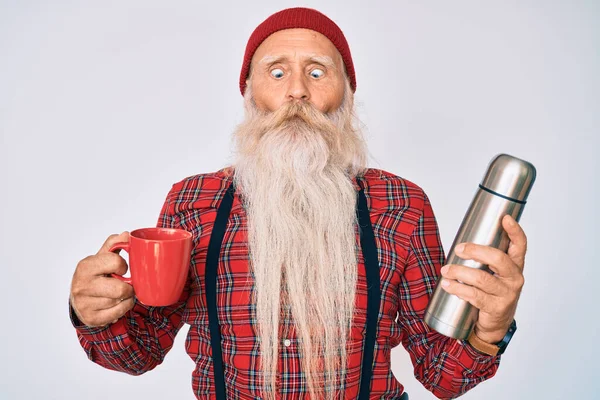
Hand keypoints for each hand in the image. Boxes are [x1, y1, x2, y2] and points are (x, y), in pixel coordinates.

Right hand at [70, 232, 135, 326]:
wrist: (80, 300)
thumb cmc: (95, 275)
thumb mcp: (102, 257)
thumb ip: (114, 244)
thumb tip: (126, 235)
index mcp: (85, 266)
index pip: (115, 262)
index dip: (123, 266)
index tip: (121, 269)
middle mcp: (82, 285)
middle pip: (120, 288)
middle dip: (128, 286)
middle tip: (126, 284)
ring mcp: (84, 303)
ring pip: (120, 301)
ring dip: (126, 297)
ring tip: (120, 293)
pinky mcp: (91, 318)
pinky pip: (118, 313)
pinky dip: (123, 308)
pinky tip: (117, 303)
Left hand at [440, 214, 526, 343]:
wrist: (495, 323)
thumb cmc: (491, 291)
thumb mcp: (493, 272)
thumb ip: (483, 257)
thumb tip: (459, 242)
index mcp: (515, 265)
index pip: (520, 245)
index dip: (514, 231)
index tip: (505, 218)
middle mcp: (514, 277)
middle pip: (498, 259)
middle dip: (475, 251)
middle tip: (458, 249)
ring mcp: (507, 293)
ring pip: (482, 278)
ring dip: (460, 272)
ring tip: (445, 270)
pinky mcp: (496, 307)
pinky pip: (475, 295)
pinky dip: (458, 289)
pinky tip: (448, 285)